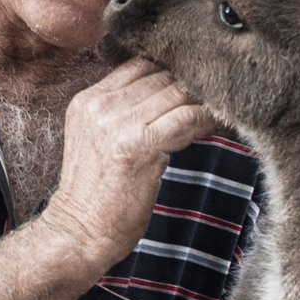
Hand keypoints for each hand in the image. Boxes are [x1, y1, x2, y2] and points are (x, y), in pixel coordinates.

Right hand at [39, 59, 216, 268]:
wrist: (80, 233)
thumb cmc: (98, 197)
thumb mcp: (100, 142)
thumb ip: (124, 115)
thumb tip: (172, 98)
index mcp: (87, 101)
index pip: (138, 66)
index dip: (170, 74)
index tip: (193, 88)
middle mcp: (100, 105)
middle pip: (160, 76)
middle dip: (191, 87)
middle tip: (216, 100)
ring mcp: (117, 123)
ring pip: (176, 93)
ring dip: (203, 103)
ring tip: (220, 115)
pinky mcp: (139, 144)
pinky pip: (185, 118)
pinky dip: (206, 120)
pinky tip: (216, 129)